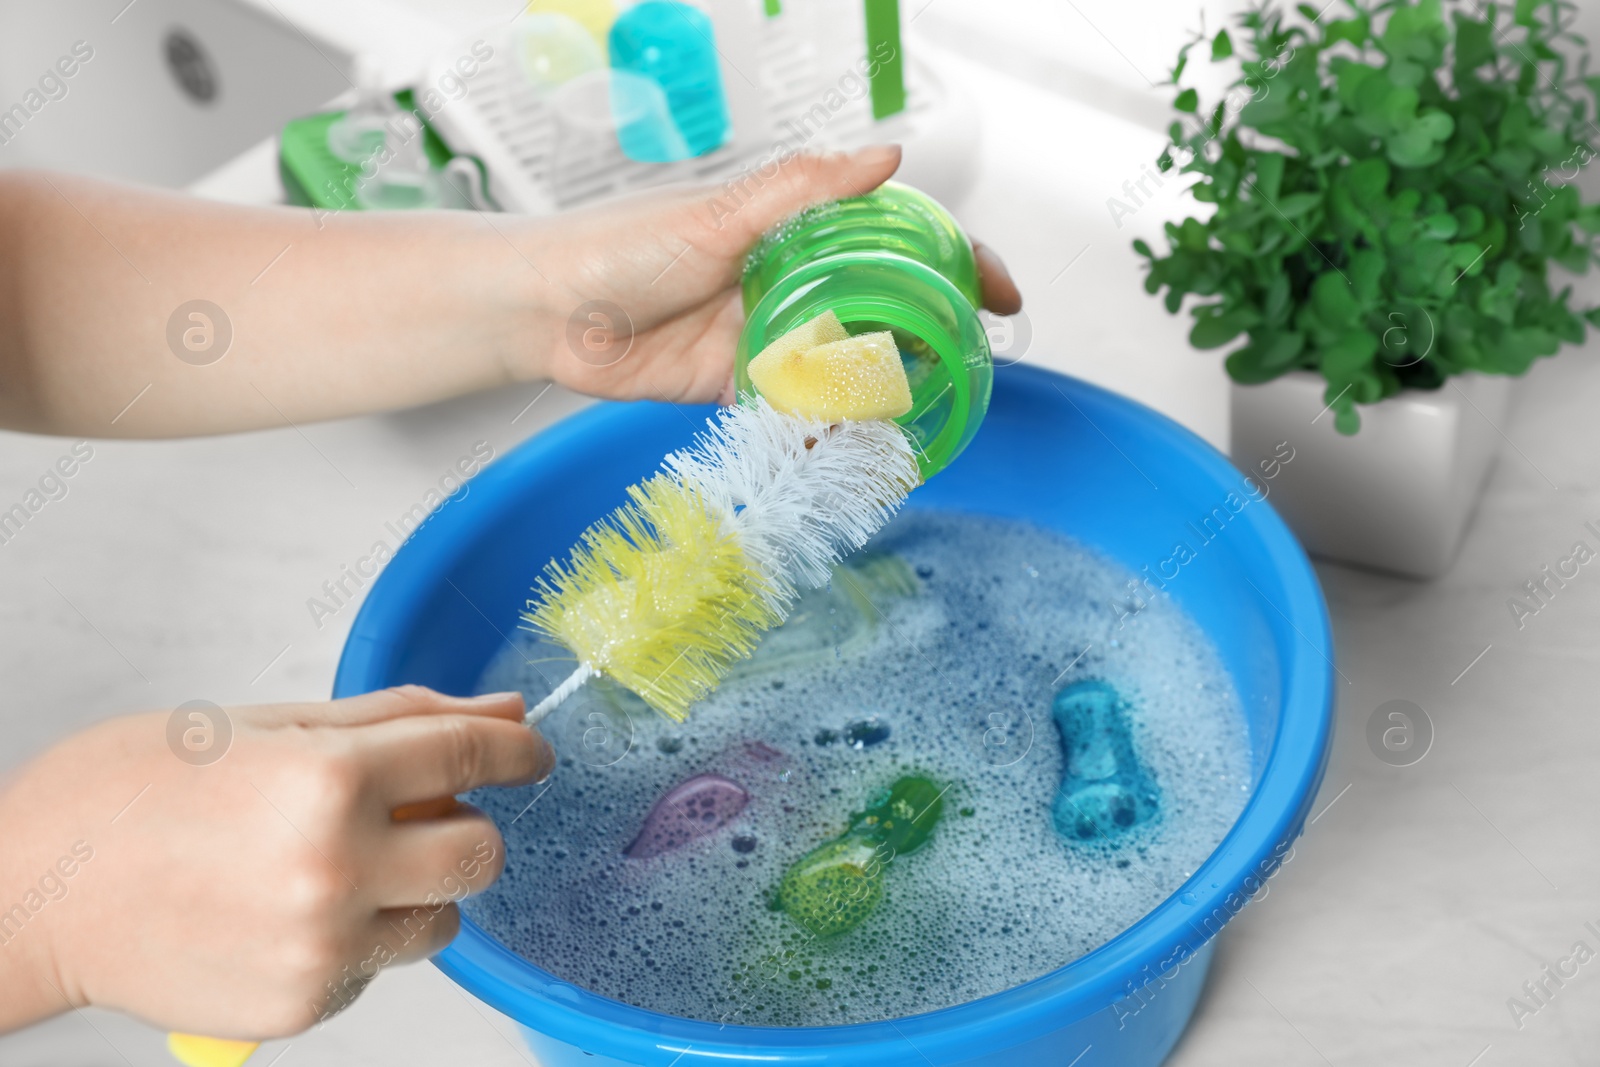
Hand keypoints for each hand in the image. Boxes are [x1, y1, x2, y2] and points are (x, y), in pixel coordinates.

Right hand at [0, 686, 551, 1038]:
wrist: (28, 893)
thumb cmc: (128, 792)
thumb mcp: (263, 723)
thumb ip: (395, 720)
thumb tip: (497, 709)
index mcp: (328, 779)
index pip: (473, 755)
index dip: (517, 749)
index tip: (530, 750)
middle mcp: (337, 869)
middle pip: (481, 852)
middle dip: (464, 825)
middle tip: (419, 811)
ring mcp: (322, 948)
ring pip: (442, 919)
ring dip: (416, 887)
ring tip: (337, 864)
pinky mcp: (304, 1005)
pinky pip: (381, 966)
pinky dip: (362, 936)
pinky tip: (293, 908)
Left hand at [524, 145, 1022, 404]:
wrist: (547, 312)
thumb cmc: (620, 247)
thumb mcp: (720, 214)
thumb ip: (802, 191)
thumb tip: (887, 157)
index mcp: (794, 232)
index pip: (893, 243)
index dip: (952, 265)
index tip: (998, 294)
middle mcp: (790, 282)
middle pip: (881, 309)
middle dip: (931, 337)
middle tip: (967, 367)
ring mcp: (767, 337)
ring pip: (845, 365)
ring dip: (883, 388)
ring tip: (921, 412)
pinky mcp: (736, 387)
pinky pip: (794, 411)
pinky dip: (823, 428)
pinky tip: (852, 445)